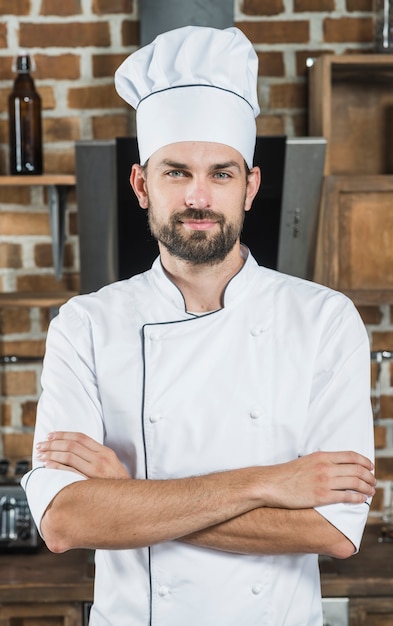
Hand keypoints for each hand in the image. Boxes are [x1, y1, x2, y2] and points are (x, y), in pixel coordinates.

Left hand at [36, 432, 129, 478]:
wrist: (129, 500)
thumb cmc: (117, 484)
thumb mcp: (110, 464)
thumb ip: (95, 456)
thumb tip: (73, 450)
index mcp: (105, 452)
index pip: (80, 437)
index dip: (63, 434)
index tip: (50, 436)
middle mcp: (101, 458)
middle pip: (72, 445)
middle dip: (53, 444)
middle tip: (40, 445)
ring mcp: (96, 471)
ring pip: (69, 456)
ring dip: (51, 454)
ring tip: (41, 455)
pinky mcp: (91, 483)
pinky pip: (70, 471)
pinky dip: (57, 466)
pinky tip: (48, 465)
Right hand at [258, 450, 375, 508]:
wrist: (272, 484)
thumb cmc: (287, 474)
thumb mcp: (306, 460)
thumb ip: (322, 462)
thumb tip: (336, 466)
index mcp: (322, 456)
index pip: (351, 456)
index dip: (365, 461)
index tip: (370, 466)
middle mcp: (326, 467)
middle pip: (357, 470)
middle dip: (369, 476)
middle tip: (373, 481)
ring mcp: (324, 482)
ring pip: (355, 483)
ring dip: (367, 487)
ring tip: (371, 491)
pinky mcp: (322, 496)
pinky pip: (346, 497)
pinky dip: (358, 498)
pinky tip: (361, 499)